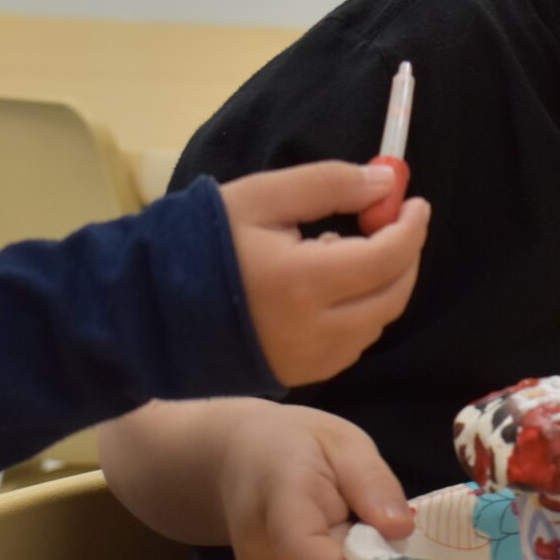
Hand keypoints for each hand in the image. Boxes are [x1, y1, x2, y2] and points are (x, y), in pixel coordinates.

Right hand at [218, 404, 413, 559]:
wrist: (240, 460)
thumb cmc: (295, 444)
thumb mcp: (344, 443)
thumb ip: (373, 484)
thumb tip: (401, 531)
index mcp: (277, 505)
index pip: (305, 555)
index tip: (395, 534)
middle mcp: (261, 557)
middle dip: (375, 557)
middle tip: (373, 515)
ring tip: (353, 524)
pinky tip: (341, 543)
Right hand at [221, 161, 431, 386]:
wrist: (144, 309)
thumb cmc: (200, 242)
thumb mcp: (261, 196)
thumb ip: (328, 184)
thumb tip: (386, 183)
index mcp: (304, 283)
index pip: (387, 258)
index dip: (411, 228)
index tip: (416, 203)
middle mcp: (316, 332)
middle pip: (392, 296)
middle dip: (405, 256)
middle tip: (396, 223)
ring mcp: (309, 362)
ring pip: (375, 323)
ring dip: (381, 284)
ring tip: (346, 249)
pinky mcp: (298, 376)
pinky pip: (350, 344)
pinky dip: (359, 312)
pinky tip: (329, 287)